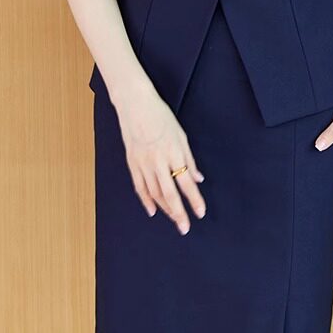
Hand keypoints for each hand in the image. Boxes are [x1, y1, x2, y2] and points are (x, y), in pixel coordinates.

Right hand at [114, 87, 205, 234]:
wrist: (134, 104)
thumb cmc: (160, 116)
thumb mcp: (181, 135)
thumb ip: (189, 160)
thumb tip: (198, 179)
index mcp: (173, 153)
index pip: (186, 183)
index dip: (194, 200)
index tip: (200, 213)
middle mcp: (157, 161)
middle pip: (169, 194)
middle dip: (178, 213)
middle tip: (185, 228)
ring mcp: (143, 163)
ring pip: (154, 193)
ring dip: (165, 209)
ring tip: (174, 219)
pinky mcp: (132, 163)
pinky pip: (139, 187)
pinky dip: (146, 200)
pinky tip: (153, 210)